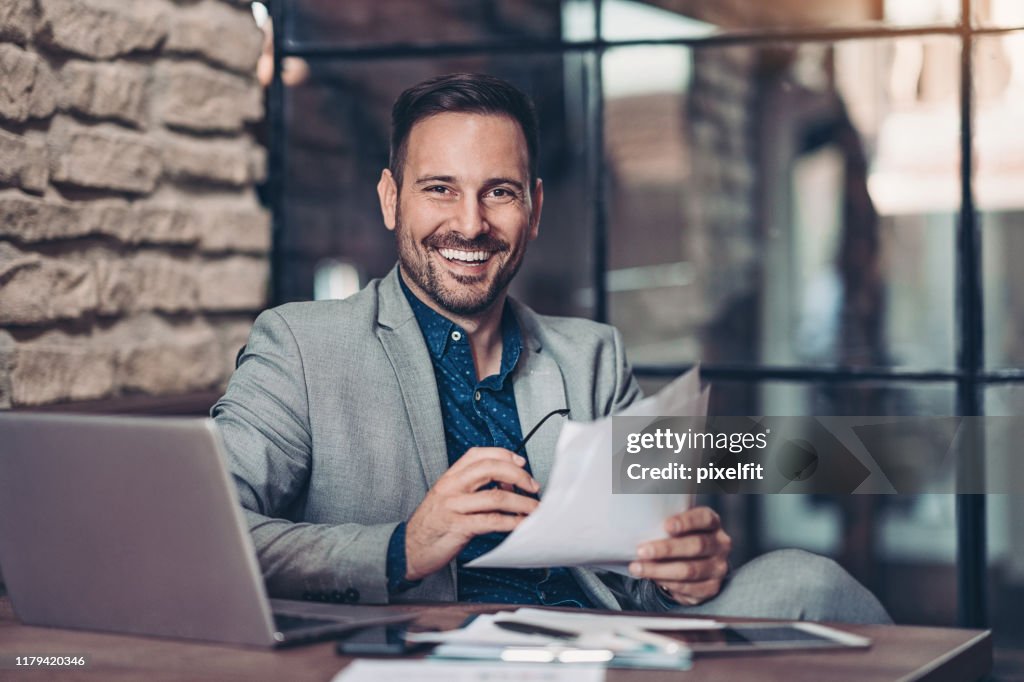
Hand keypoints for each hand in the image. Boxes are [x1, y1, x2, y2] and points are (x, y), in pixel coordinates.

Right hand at [404, 447, 539, 580]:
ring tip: (535, 509)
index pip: (478, 454)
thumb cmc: (433, 524)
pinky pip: (492, 521)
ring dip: (522, 502)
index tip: (521, 462)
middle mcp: (451, 487)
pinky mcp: (459, 527)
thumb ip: (472, 488)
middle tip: (533, 487)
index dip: (503, 454)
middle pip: (491, 469)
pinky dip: (512, 522)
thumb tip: (506, 483)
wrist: (408, 550)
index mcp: (449, 477)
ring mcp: (454, 506)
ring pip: (496, 496)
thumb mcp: (448, 498)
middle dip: (518, 475)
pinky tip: (522, 525)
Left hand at [629, 506, 730, 605]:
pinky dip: (667, 584)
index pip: (704, 518)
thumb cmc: (682, 540)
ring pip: (689, 570)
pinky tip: (652, 578)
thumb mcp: (679, 528)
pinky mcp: (712, 588)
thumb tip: (642, 531)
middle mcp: (721, 545)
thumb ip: (668, 527)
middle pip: (696, 546)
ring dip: (659, 570)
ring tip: (638, 568)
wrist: (697, 565)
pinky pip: (688, 587)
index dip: (686, 522)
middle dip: (666, 549)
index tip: (665, 526)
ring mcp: (718, 568)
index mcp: (713, 524)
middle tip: (642, 551)